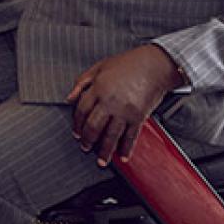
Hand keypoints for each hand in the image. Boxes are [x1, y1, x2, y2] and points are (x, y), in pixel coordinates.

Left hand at [66, 45, 183, 165]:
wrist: (153, 65)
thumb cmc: (127, 63)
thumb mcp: (99, 67)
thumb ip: (82, 82)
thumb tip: (69, 97)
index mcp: (98, 88)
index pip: (81, 110)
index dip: (76, 124)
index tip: (76, 132)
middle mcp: (109, 101)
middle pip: (93, 126)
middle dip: (88, 140)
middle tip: (85, 147)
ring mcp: (124, 111)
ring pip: (110, 136)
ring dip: (104, 151)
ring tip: (101, 160)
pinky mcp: (139, 117)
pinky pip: (130, 137)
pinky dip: (126, 149)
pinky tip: (122, 157)